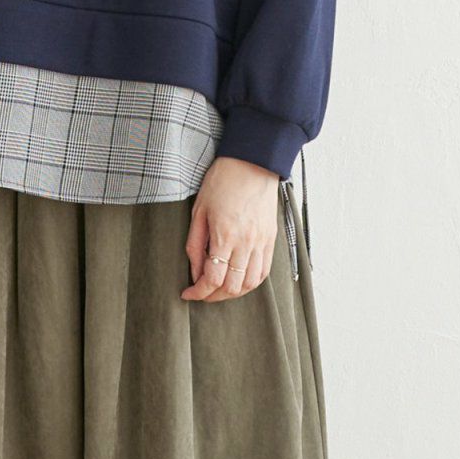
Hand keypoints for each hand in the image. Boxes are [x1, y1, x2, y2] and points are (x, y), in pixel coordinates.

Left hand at [182, 157, 280, 300]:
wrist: (252, 162)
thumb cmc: (222, 181)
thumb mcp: (199, 212)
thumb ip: (195, 246)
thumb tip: (195, 272)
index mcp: (225, 235)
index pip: (213, 279)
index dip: (199, 293)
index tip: (188, 293)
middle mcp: (246, 243)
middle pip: (232, 287)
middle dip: (214, 296)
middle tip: (202, 292)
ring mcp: (261, 242)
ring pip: (250, 284)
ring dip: (233, 293)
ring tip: (219, 289)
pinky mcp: (270, 239)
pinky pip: (264, 271)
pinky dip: (250, 283)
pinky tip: (238, 281)